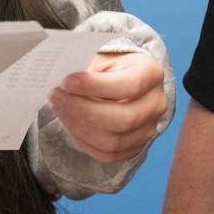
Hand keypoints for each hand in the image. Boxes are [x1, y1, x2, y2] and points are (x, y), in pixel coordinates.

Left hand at [48, 51, 167, 163]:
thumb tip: (61, 83)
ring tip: (60, 110)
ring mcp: (149, 128)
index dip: (95, 86)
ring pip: (114, 141)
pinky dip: (84, 142)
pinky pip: (108, 155)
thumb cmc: (109, 67)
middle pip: (124, 119)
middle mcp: (156, 103)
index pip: (129, 86)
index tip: (66, 82)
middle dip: (83, 111)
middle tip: (57, 98)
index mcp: (151, 73)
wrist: (121, 80)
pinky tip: (70, 124)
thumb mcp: (102, 58)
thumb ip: (87, 68)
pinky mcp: (135, 147)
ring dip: (79, 127)